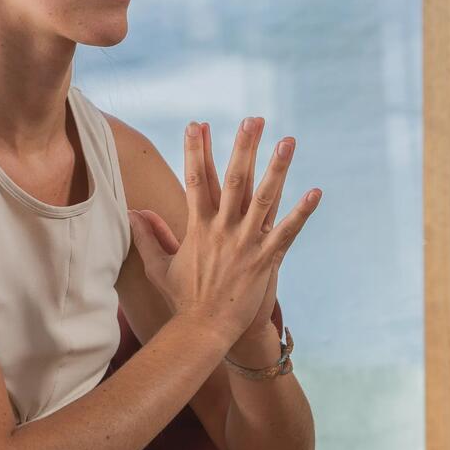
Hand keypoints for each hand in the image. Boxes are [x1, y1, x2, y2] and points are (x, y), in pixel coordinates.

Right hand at [129, 117, 318, 350]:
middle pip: (233, 180)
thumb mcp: (160, 266)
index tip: (197, 125)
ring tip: (288, 141)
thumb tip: (133, 213)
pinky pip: (286, 231)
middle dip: (243, 147)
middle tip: (253, 119)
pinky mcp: (265, 259)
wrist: (203, 330)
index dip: (197, 151)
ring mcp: (245, 243)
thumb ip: (149, 237)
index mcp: (198, 228)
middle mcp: (222, 230)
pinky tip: (315, 192)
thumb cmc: (183, 299)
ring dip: (277, 169)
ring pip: (264, 199)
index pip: (196, 180)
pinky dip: (301, 213)